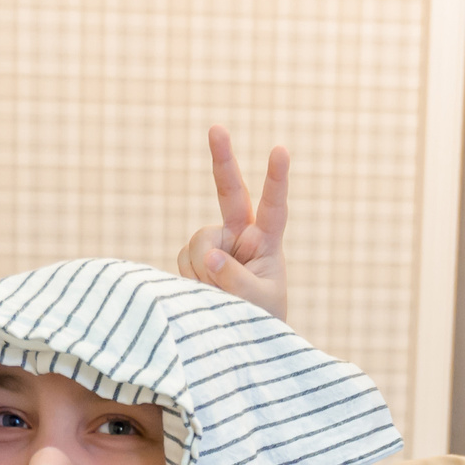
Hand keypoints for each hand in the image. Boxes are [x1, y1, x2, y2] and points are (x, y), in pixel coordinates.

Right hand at [174, 125, 289, 319]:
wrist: (241, 337)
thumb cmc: (262, 319)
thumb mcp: (258, 303)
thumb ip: (236, 280)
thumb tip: (209, 255)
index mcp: (267, 241)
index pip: (274, 206)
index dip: (276, 179)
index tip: (280, 150)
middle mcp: (241, 235)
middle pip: (230, 192)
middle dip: (222, 159)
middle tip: (216, 127)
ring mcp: (215, 244)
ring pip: (198, 244)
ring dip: (203, 272)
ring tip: (218, 295)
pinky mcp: (194, 256)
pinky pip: (184, 259)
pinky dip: (190, 278)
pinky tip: (202, 291)